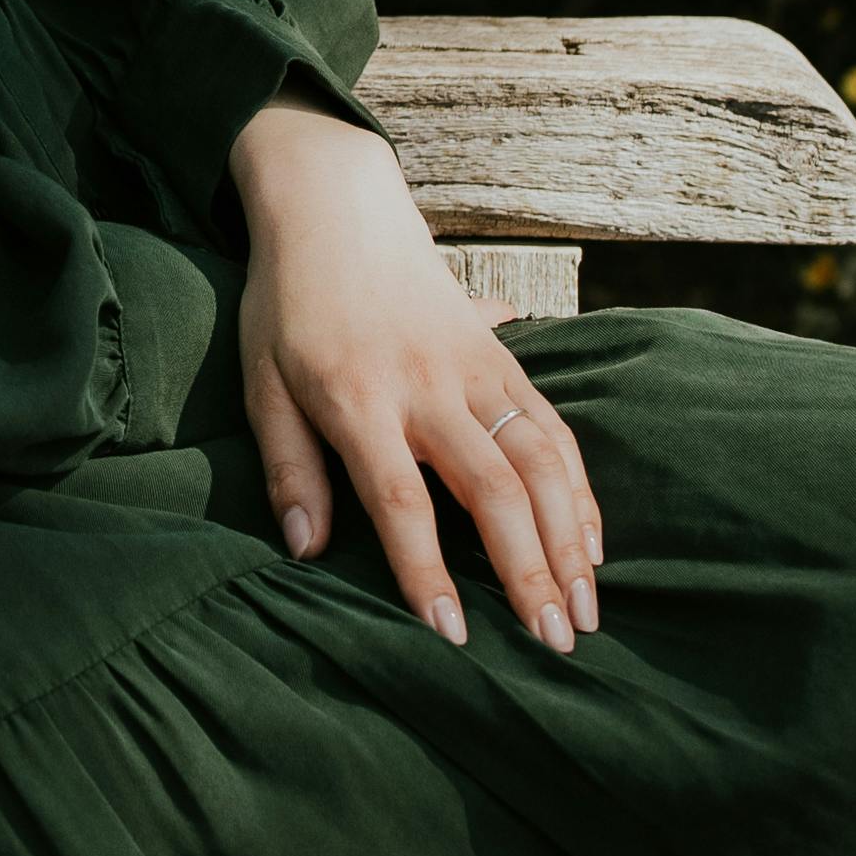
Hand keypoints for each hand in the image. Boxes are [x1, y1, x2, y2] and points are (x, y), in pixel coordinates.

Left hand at [228, 91, 605, 652]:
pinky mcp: (503, 356)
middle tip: (555, 645)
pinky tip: (592, 544)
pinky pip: (554, 427)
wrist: (336, 209)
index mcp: (358, 398)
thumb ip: (289, 468)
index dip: (429, 572)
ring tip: (586, 609)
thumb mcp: (262, 383)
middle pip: (494, 487)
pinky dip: (581, 489)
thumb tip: (306, 552)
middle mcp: (428, 385)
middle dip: (529, 571)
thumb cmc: (289, 306)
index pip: (402, 500)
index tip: (454, 637)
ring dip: (572, 538)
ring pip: (542, 458)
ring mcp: (475, 367)